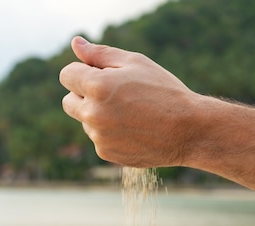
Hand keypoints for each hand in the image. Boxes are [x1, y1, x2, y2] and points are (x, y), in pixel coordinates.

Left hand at [59, 36, 200, 167]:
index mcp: (97, 87)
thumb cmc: (163, 91)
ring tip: (131, 112)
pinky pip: (98, 137)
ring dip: (98, 114)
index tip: (99, 74)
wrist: (188, 130)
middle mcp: (92, 114)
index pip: (67, 75)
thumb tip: (76, 44)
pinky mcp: (105, 152)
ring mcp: (98, 136)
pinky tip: (133, 128)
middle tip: (114, 93)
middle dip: (84, 94)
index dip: (82, 72)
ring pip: (85, 120)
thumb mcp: (135, 63)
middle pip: (68, 101)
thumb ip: (100, 54)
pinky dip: (109, 132)